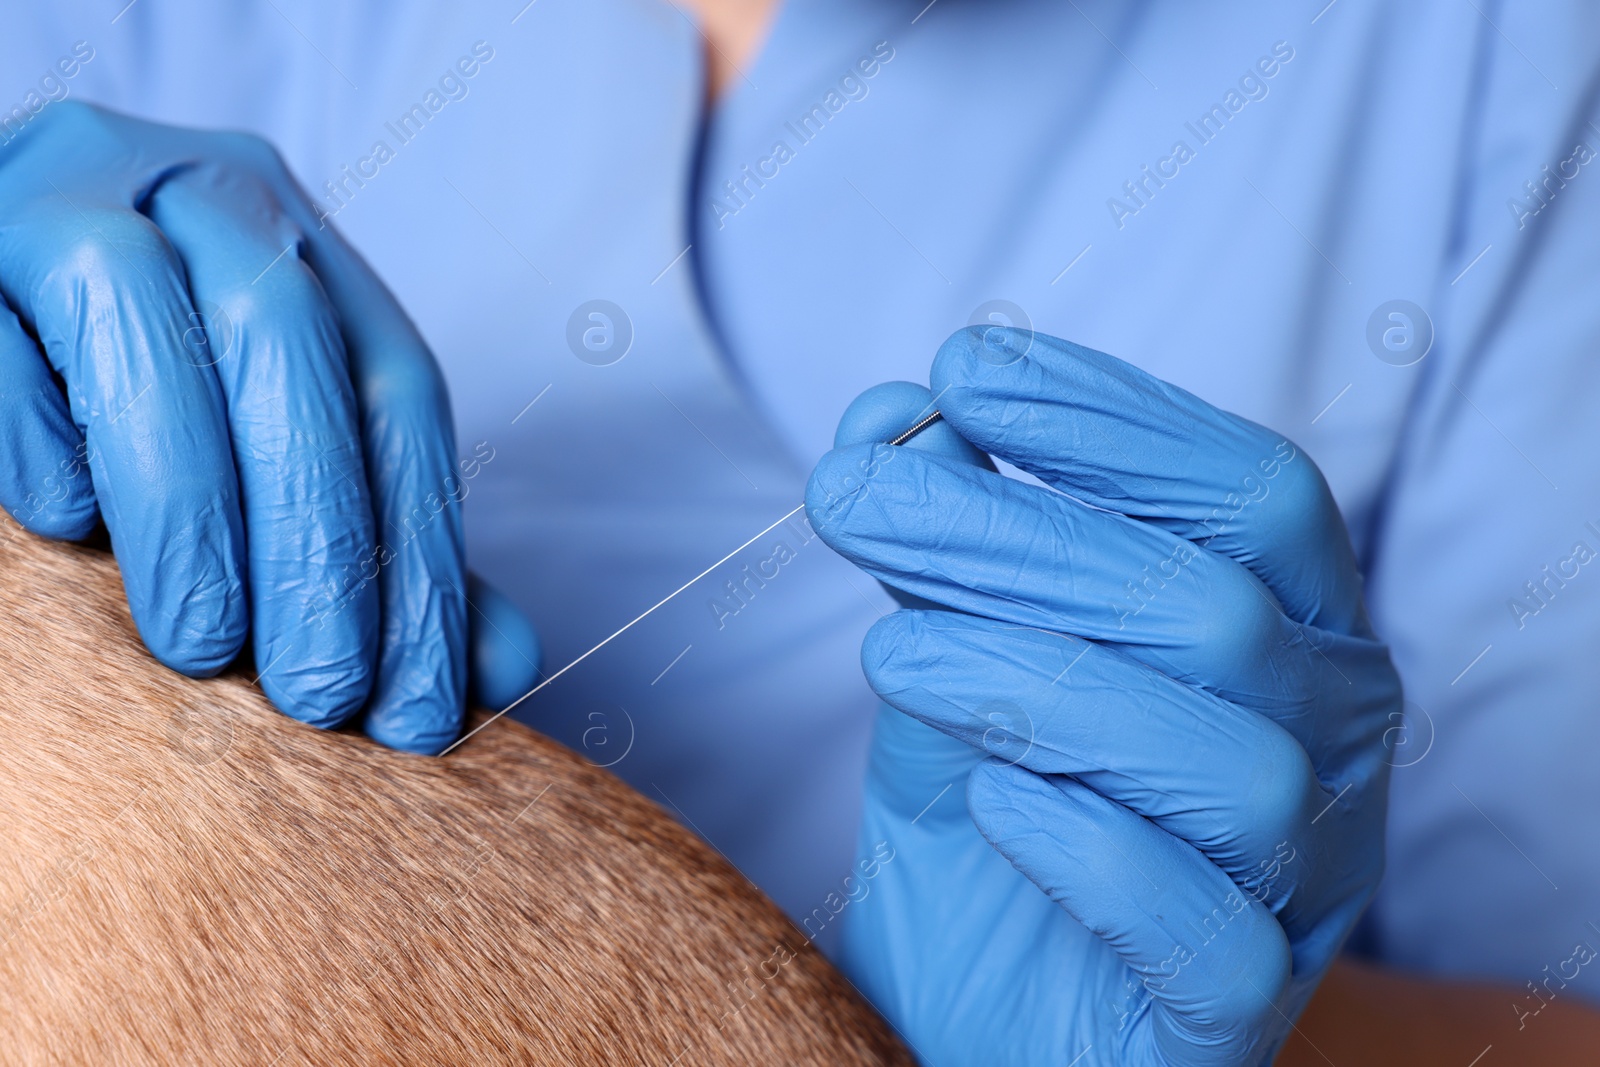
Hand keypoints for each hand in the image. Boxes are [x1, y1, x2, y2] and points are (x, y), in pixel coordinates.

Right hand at [0, 101, 509, 752]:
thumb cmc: (140, 387)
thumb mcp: (275, 453)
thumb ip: (379, 547)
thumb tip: (499, 668)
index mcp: (308, 250)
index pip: (397, 392)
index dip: (422, 554)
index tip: (421, 704)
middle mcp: (206, 195)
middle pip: (286, 341)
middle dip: (317, 534)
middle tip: (320, 695)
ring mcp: (71, 190)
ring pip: (137, 309)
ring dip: (185, 496)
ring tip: (201, 647)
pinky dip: (34, 427)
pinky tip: (66, 524)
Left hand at [804, 328, 1399, 1064]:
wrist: (973, 1013)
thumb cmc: (987, 823)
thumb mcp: (951, 662)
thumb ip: (941, 553)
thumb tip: (890, 420)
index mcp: (1294, 634)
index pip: (1255, 494)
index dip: (1115, 422)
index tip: (963, 373)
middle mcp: (1335, 747)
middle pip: (1218, 609)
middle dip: (1020, 537)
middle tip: (852, 498)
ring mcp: (1305, 885)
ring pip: (1230, 758)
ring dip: (1037, 684)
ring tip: (890, 655)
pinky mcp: (1237, 1011)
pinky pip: (1204, 926)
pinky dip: (1087, 845)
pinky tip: (988, 798)